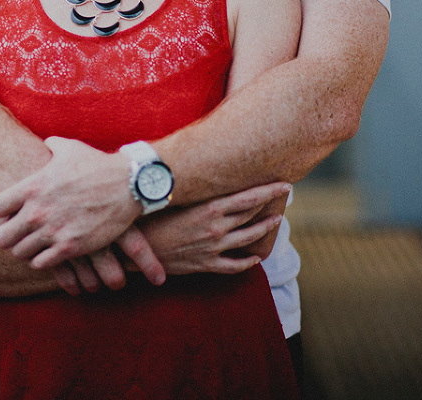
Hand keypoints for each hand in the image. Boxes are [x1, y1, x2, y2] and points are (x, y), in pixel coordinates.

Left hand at [0, 137, 164, 285]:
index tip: (12, 211)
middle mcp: (38, 211)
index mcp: (33, 186)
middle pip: (2, 238)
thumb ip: (50, 146)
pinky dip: (43, 259)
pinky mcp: (70, 247)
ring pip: (20, 253)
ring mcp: (53, 231)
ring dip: (26, 249)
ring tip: (36, 242)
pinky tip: (51, 250)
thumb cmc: (96, 164)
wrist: (127, 184)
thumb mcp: (69, 148)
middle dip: (9, 236)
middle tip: (21, 232)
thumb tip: (44, 143)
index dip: (2, 211)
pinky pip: (41, 264)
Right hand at [139, 183, 289, 274]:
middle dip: (269, 204)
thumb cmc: (152, 213)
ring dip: (265, 229)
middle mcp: (216, 227)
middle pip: (251, 215)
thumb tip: (198, 156)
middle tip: (284, 195)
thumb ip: (192, 181)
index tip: (284, 183)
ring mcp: (213, 248)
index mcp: (209, 207)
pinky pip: (234, 266)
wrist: (136, 247)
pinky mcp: (206, 265)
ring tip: (276, 221)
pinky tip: (256, 258)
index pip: (248, 197)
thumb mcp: (174, 193)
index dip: (268, 191)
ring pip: (248, 238)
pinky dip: (247, 262)